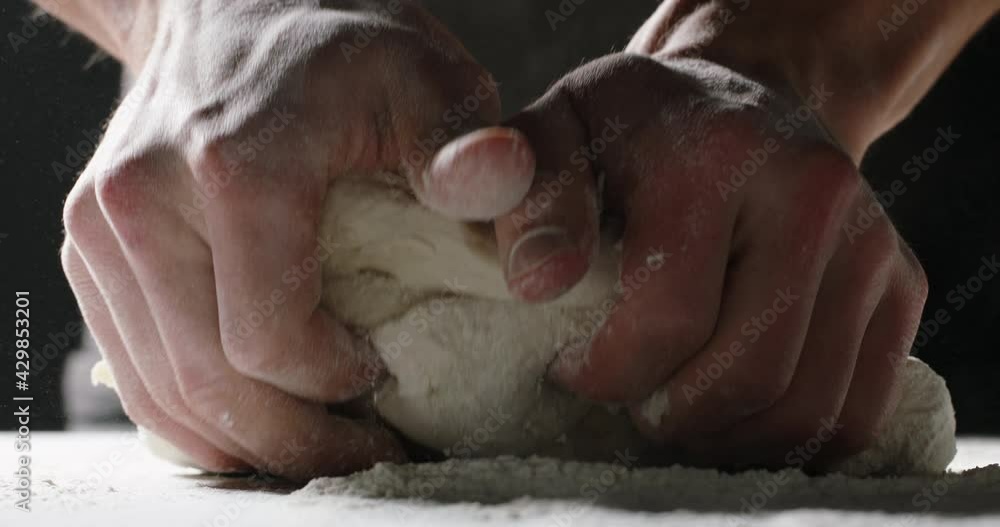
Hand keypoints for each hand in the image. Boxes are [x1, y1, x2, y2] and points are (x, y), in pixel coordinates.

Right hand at [60, 0, 530, 479]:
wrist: (234, 4)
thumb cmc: (340, 46)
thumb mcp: (427, 78)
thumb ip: (468, 149)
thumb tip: (499, 184)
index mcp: (234, 168)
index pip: (268, 342)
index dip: (333, 389)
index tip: (383, 380)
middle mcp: (143, 202)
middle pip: (208, 384)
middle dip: (294, 443)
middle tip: (363, 456)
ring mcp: (102, 229)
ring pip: (162, 391)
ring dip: (244, 441)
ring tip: (316, 445)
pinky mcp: (89, 247)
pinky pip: (133, 366)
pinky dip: (194, 411)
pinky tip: (255, 416)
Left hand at [424, 47, 927, 468]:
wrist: (741, 100)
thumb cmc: (636, 129)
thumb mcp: (562, 131)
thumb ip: (531, 198)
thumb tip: (538, 283)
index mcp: (718, 156)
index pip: (671, 316)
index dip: (609, 372)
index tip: (572, 369)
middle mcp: (814, 193)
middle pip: (749, 376)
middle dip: (672, 418)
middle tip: (630, 402)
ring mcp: (870, 241)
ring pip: (806, 410)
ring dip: (727, 440)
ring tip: (676, 411)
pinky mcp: (902, 283)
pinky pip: (856, 413)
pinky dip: (787, 443)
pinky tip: (732, 420)